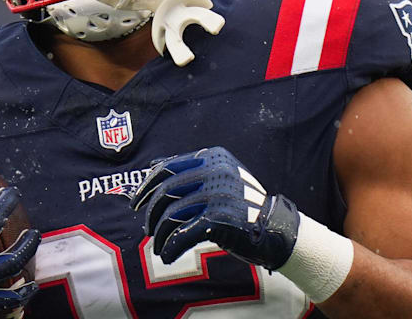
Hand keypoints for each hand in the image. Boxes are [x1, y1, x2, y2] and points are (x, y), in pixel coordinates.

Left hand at [130, 146, 299, 268]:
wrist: (275, 229)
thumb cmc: (243, 205)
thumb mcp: (220, 177)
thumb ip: (191, 170)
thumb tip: (152, 165)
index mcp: (213, 157)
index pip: (168, 167)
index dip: (147, 186)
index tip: (136, 203)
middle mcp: (215, 171)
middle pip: (166, 191)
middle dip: (151, 213)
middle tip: (147, 229)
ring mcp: (218, 194)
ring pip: (172, 214)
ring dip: (160, 234)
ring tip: (158, 246)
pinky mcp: (219, 218)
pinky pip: (183, 233)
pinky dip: (171, 246)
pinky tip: (167, 255)